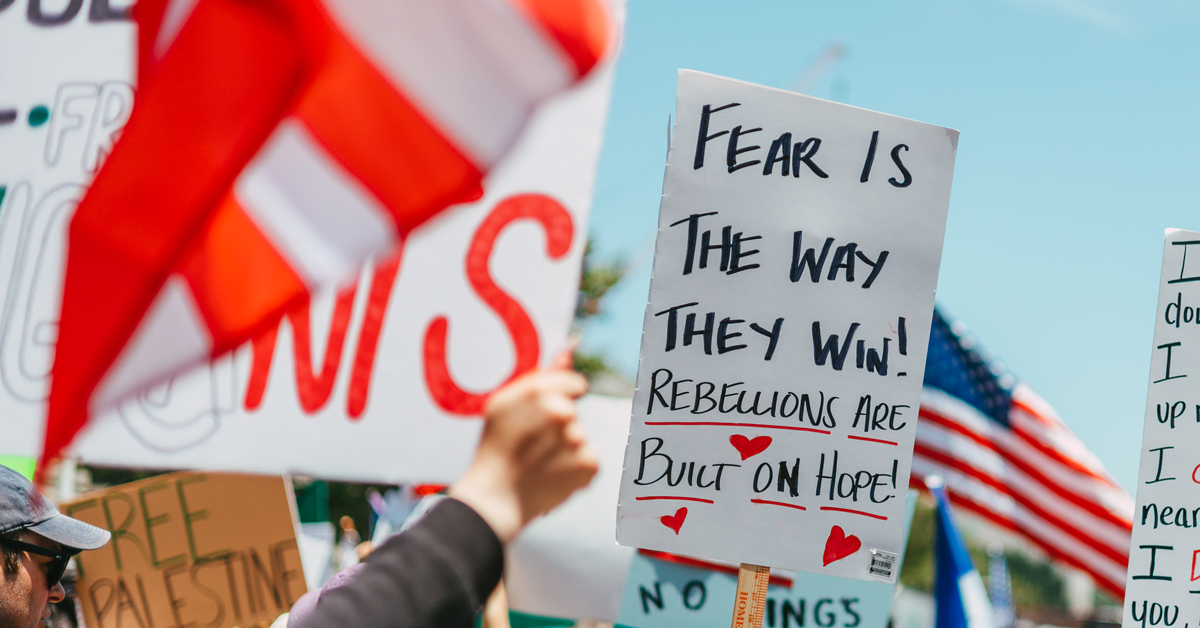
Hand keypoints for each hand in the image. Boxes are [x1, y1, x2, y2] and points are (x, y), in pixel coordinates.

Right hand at [449, 351, 595, 543]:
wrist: (495, 499)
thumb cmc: (495, 447)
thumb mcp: (505, 403)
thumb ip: (541, 373)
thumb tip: (572, 345)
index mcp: (539, 391)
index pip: (575, 384)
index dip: (561, 400)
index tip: (544, 418)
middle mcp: (562, 412)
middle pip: (574, 413)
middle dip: (560, 427)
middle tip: (533, 446)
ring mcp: (577, 439)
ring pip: (579, 437)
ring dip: (565, 450)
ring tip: (538, 464)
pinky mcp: (589, 464)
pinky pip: (588, 459)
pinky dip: (574, 469)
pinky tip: (552, 476)